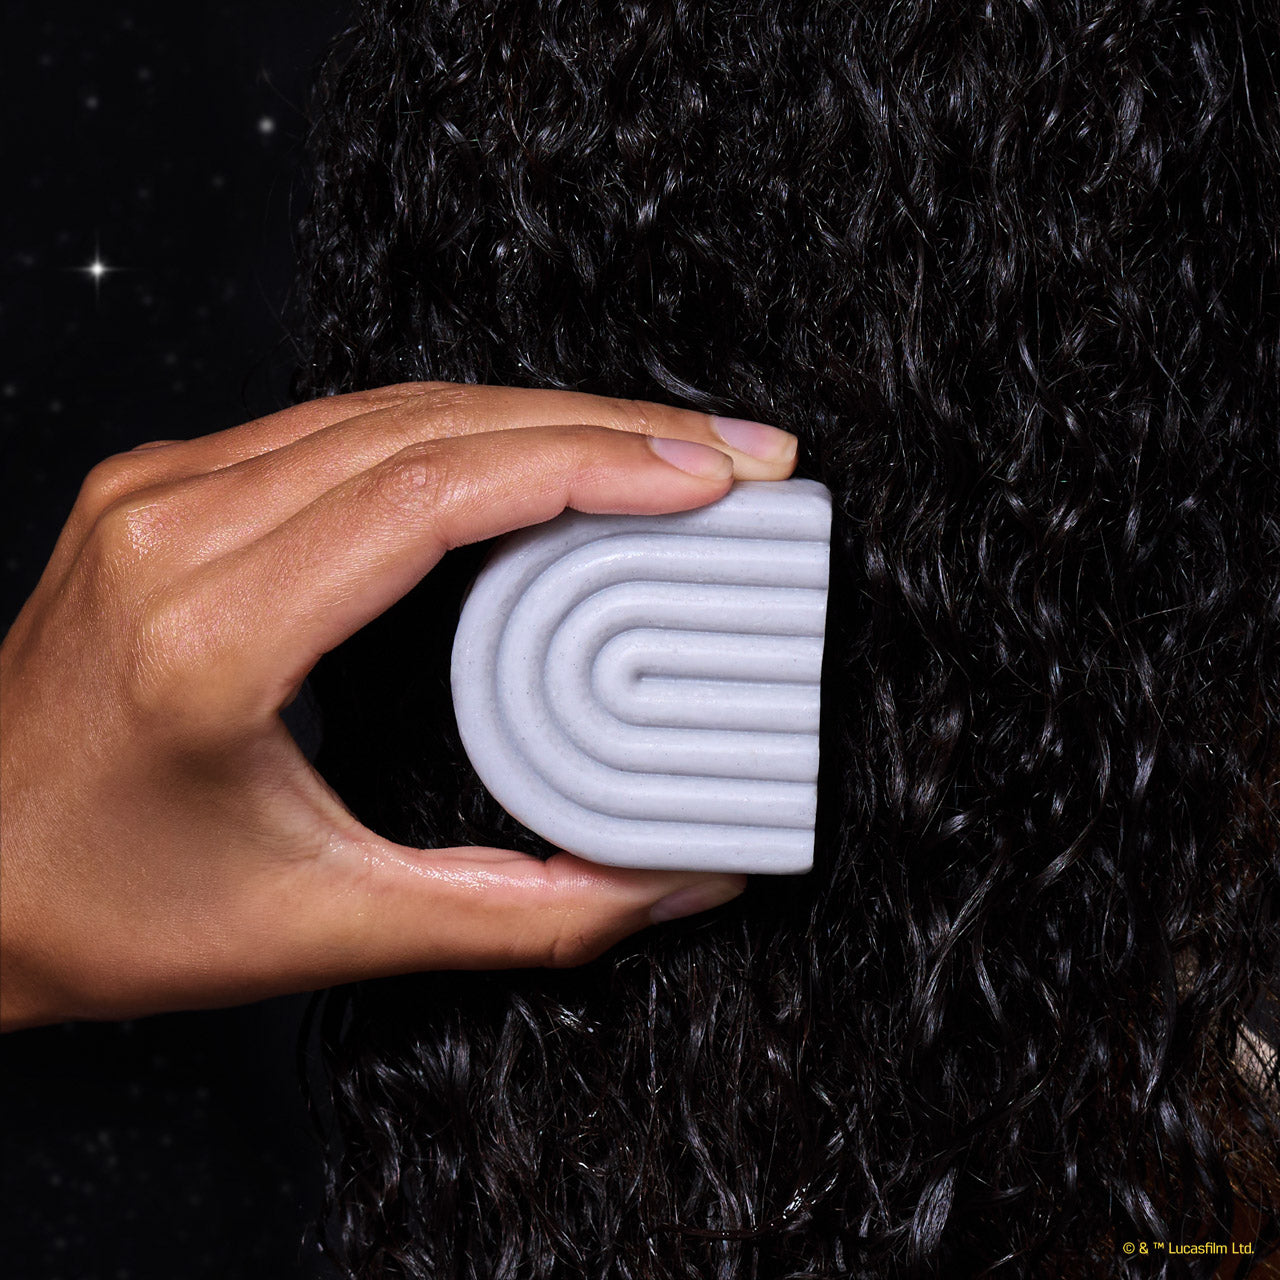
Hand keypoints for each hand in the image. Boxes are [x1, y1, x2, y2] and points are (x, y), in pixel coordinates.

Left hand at [0, 383, 797, 1029]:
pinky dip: (463, 431)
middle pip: (428, 427)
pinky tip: (540, 453)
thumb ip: (525, 913)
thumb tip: (672, 883)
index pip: (430, 493)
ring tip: (664, 448)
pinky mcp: (169, 490)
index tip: (703, 474)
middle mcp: (173, 529)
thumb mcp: (329, 927)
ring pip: (390, 409)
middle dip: (602, 426)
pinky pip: (341, 425)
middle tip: (728, 452)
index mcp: (209, 632)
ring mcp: (162, 492)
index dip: (588, 464)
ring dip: (540, 417)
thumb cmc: (105, 910)